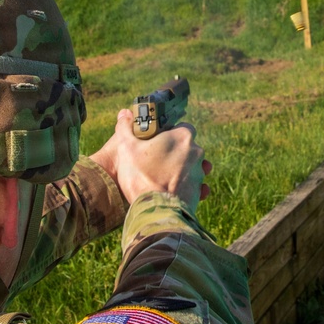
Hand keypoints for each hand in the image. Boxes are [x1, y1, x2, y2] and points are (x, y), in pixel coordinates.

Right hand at [89, 108, 210, 211]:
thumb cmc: (141, 175)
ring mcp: (199, 173)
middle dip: (175, 151)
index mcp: (182, 136)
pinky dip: (186, 187)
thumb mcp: (126, 148)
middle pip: (187, 147)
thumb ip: (125, 128)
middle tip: (157, 159)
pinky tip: (172, 190)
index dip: (170, 133)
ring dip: (182, 169)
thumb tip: (124, 113)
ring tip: (163, 176)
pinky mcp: (198, 192)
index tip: (158, 140)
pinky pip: (195, 186)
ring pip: (192, 166)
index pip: (182, 127)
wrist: (154, 210)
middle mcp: (196, 152)